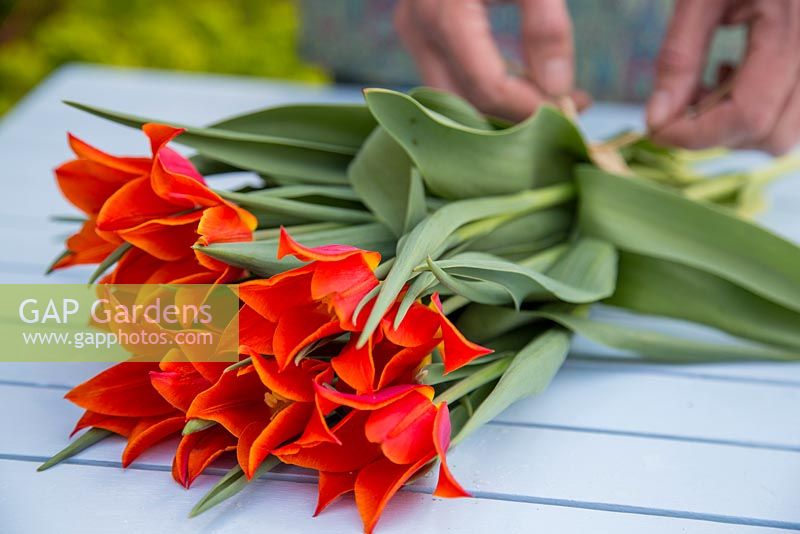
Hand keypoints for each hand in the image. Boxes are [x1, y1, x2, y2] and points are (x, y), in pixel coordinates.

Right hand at [394, 0, 588, 120]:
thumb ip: (545, 24)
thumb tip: (557, 90)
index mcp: (445, 13)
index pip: (486, 87)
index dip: (529, 108)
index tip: (572, 109)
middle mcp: (418, 29)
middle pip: (463, 103)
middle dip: (514, 116)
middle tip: (567, 108)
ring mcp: (413, 33)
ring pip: (453, 98)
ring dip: (502, 107)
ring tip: (553, 96)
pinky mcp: (419, 32)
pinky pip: (450, 78)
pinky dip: (488, 89)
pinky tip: (526, 82)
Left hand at [647, 0, 799, 153]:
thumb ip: (679, 56)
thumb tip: (657, 119)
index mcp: (791, 27)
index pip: (748, 114)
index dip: (696, 136)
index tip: (656, 130)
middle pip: (773, 134)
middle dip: (717, 134)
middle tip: (679, 108)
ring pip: (787, 132)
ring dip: (737, 127)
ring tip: (707, 87)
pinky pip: (796, 112)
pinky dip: (759, 112)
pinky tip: (731, 75)